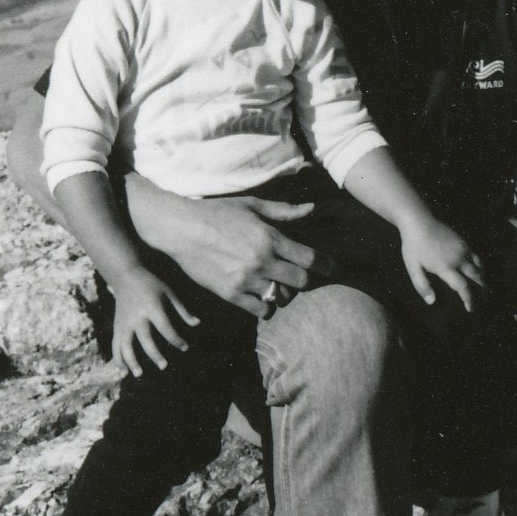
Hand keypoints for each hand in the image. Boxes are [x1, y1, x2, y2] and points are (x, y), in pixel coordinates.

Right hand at [108, 267, 193, 375]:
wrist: (126, 275)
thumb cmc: (151, 284)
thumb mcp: (169, 292)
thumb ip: (182, 309)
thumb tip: (198, 324)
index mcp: (152, 307)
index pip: (165, 327)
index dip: (176, 339)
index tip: (185, 347)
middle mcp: (137, 316)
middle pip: (145, 338)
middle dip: (154, 354)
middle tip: (164, 366)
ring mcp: (124, 322)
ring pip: (125, 344)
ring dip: (131, 360)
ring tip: (139, 374)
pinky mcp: (117, 325)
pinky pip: (116, 344)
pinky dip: (118, 357)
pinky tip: (123, 370)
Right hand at [146, 190, 320, 319]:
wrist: (180, 228)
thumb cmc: (217, 212)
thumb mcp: (252, 205)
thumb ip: (284, 211)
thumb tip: (312, 209)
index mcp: (269, 237)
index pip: (310, 258)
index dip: (328, 267)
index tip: (335, 270)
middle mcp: (261, 260)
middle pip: (300, 282)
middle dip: (305, 281)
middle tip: (301, 278)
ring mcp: (246, 279)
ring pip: (281, 298)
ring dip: (284, 294)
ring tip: (278, 286)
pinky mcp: (230, 293)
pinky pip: (260, 310)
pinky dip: (265, 306)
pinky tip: (262, 297)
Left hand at [402, 219, 483, 312]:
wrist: (419, 221)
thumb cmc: (413, 246)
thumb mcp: (412, 267)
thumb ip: (422, 286)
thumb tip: (432, 302)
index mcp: (446, 267)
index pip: (463, 287)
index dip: (469, 299)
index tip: (470, 309)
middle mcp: (458, 259)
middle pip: (477, 277)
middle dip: (483, 290)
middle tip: (485, 301)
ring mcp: (463, 249)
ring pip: (480, 267)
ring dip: (484, 279)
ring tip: (485, 288)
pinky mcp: (464, 242)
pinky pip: (477, 257)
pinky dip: (482, 267)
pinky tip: (480, 272)